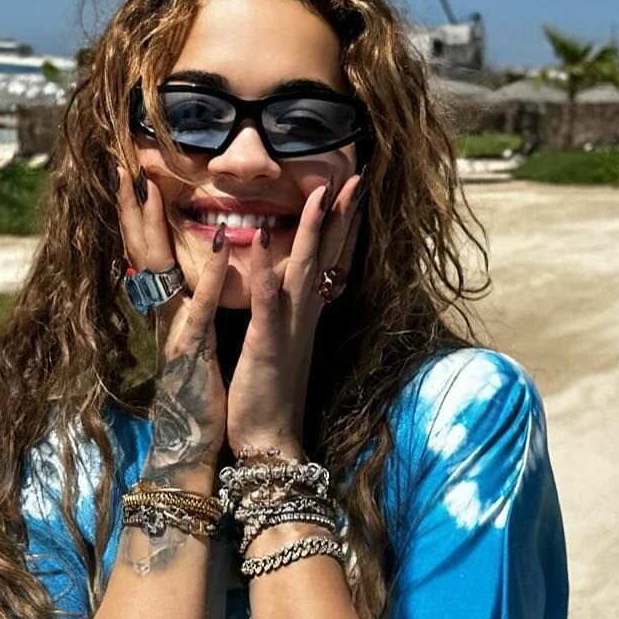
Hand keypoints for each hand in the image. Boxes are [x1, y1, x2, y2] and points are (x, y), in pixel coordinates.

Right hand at [116, 163, 232, 488]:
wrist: (196, 448)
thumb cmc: (201, 396)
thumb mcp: (194, 343)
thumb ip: (188, 308)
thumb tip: (182, 279)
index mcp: (171, 311)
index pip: (150, 253)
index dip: (139, 214)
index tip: (134, 174)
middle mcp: (166, 316)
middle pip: (143, 252)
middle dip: (133, 208)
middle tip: (124, 165)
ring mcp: (175, 332)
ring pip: (160, 271)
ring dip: (155, 227)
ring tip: (151, 187)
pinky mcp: (193, 353)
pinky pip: (202, 308)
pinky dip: (211, 275)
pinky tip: (220, 246)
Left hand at [226, 174, 363, 457]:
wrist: (271, 441)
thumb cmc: (268, 392)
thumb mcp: (276, 340)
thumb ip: (280, 306)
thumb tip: (278, 275)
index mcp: (303, 311)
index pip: (325, 257)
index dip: (337, 222)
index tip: (348, 187)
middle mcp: (303, 314)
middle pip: (325, 254)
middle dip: (338, 214)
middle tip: (355, 177)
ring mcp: (289, 328)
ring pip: (303, 270)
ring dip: (310, 231)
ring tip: (317, 192)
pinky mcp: (268, 345)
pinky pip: (268, 303)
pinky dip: (266, 272)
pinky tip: (263, 243)